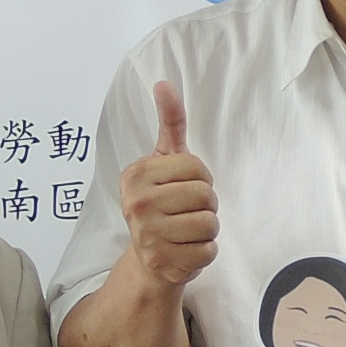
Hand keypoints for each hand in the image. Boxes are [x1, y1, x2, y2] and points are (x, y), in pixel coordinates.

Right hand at [120, 79, 219, 296]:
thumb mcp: (164, 161)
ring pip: (210, 223)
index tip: (182, 188)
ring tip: (186, 231)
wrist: (149, 258)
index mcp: (135, 175)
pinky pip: (209, 250)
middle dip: (206, 204)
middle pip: (206, 195)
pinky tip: (186, 250)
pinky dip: (205, 252)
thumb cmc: (162, 203)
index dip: (200, 178)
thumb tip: (164, 83)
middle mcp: (136, 204)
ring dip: (207, 229)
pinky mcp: (163, 262)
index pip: (196, 168)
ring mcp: (147, 236)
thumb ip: (170, 123)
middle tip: (186, 212)